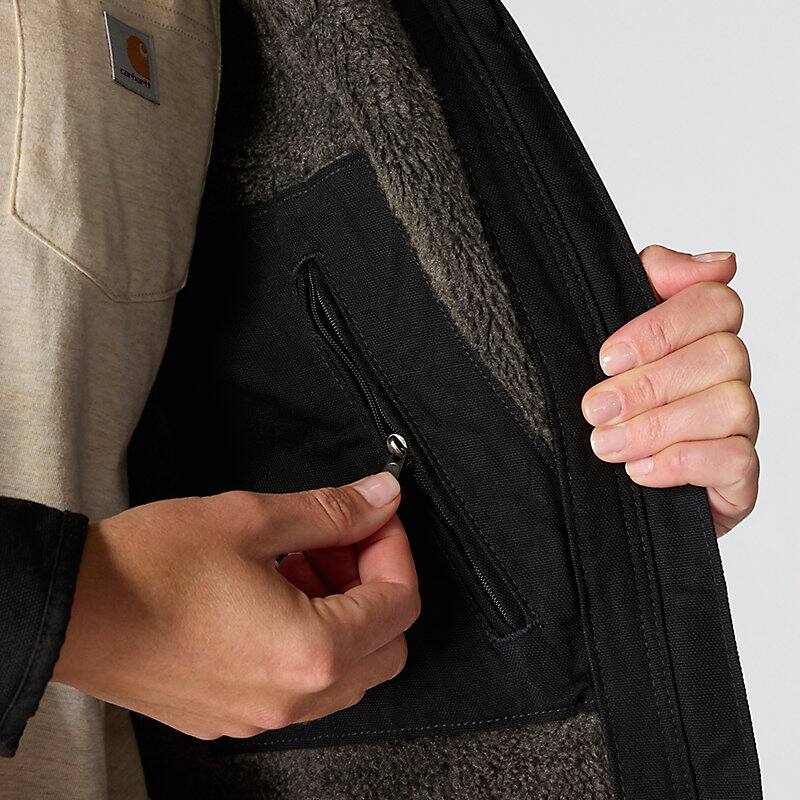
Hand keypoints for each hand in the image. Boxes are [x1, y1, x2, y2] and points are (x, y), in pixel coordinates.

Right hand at [53, 472, 419, 738]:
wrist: (70, 609)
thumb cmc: (151, 566)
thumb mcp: (252, 520)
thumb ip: (332, 512)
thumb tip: (382, 497)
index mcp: (311, 651)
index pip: (399, 603)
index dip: (395, 548)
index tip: (374, 517)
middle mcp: (294, 698)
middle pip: (386, 646)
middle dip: (375, 584)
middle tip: (341, 540)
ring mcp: (261, 715)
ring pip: (348, 671)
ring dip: (344, 612)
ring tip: (301, 562)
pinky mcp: (232, 716)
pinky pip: (303, 686)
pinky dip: (310, 640)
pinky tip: (274, 594)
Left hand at [581, 245, 759, 535]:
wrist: (591, 486)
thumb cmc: (607, 409)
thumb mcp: (609, 341)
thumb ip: (649, 284)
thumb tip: (716, 262)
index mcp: (700, 337)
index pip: (715, 303)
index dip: (663, 327)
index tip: (608, 358)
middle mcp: (728, 377)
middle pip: (725, 355)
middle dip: (650, 384)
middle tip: (595, 409)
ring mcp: (738, 427)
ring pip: (732, 404)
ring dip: (659, 426)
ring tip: (606, 445)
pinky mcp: (739, 478)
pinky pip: (737, 460)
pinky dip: (684, 462)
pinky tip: (640, 471)